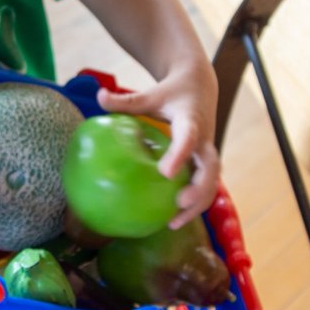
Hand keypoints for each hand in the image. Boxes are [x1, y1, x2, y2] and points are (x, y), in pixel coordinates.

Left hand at [96, 60, 220, 228]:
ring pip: (211, 182)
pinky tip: (172, 221)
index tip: (166, 172)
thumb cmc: (171, 93)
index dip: (180, 154)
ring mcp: (207, 153)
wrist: (200, 87)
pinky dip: (194, 205)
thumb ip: (126, 100)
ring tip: (173, 222)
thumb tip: (99, 96)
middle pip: (210, 167)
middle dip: (199, 188)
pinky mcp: (206, 163)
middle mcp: (204, 139)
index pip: (189, 136)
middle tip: (179, 202)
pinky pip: (206, 186)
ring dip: (197, 204)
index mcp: (190, 120)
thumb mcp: (150, 94)